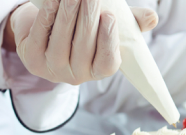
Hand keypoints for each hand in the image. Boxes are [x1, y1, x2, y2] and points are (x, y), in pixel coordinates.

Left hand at [7, 0, 157, 84]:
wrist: (48, 36)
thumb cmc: (84, 33)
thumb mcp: (107, 29)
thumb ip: (129, 25)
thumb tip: (152, 19)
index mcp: (97, 71)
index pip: (107, 64)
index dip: (108, 43)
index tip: (109, 17)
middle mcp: (77, 76)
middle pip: (83, 50)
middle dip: (87, 20)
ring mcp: (54, 70)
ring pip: (61, 44)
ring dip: (68, 16)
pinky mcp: (34, 61)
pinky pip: (40, 38)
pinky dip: (47, 17)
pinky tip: (54, 0)